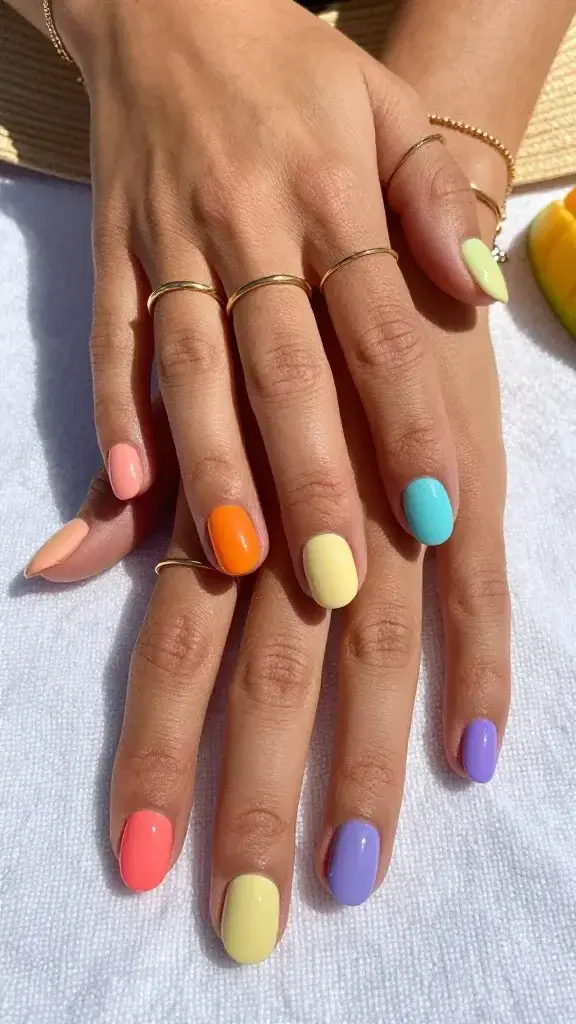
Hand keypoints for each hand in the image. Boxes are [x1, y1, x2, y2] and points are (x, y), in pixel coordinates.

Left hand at [27, 277, 509, 961]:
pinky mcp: (476, 488)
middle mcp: (311, 513)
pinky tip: (473, 759)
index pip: (179, 649)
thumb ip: (127, 485)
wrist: (367, 193)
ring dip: (363, 772)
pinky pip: (488, 598)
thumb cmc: (260, 311)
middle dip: (256, 801)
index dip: (160, 756)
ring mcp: (403, 504)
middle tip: (246, 924)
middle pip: (272, 678)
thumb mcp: (178, 382)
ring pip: (376, 659)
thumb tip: (46, 566)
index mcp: (231, 496)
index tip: (141, 866)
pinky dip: (482, 676)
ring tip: (349, 877)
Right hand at [53, 0, 507, 608]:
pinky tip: (125, 485)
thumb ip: (431, 195)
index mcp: (330, 193)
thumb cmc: (295, 72)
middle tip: (336, 582)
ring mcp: (168, 243)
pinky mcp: (110, 255)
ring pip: (193, 371)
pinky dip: (114, 412)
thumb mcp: (385, 104)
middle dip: (311, 479)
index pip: (378, 327)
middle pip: (283, 370)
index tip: (438, 514)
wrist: (168, 5)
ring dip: (214, 468)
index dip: (408, 424)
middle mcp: (247, 226)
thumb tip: (476, 285)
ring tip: (239, 560)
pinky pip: (109, 340)